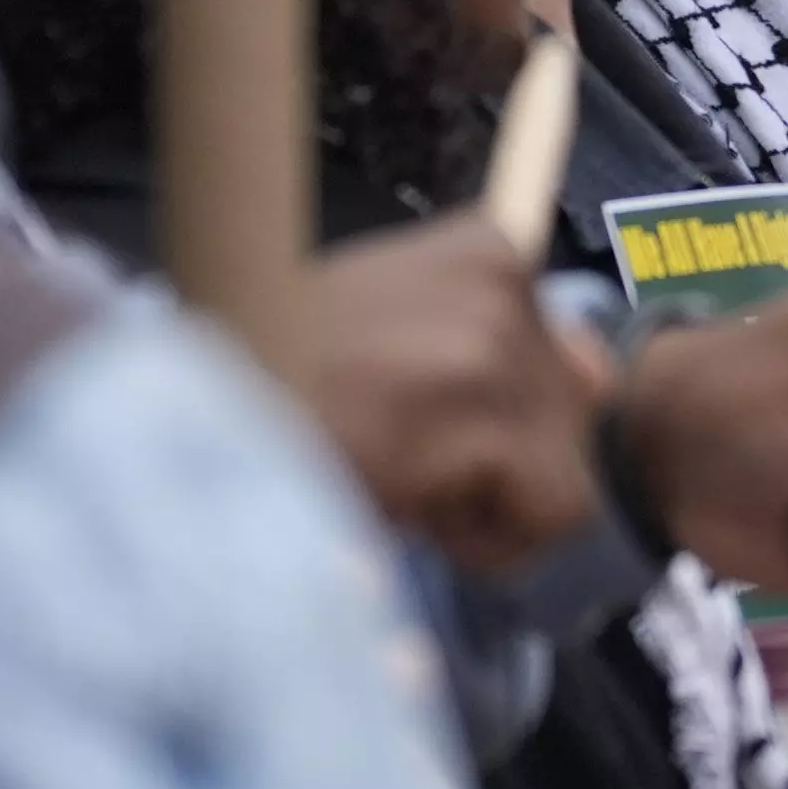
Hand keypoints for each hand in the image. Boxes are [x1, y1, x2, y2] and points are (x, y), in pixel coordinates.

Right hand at [290, 216, 606, 575]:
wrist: (191, 418)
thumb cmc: (278, 379)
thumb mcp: (393, 323)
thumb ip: (486, 337)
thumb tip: (596, 376)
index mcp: (487, 249)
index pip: (577, 355)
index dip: (515, 414)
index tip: (442, 422)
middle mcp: (504, 287)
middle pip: (579, 416)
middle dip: (506, 462)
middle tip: (409, 459)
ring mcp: (494, 352)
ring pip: (568, 473)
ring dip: (488, 505)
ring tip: (399, 480)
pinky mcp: (484, 426)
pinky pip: (551, 515)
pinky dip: (486, 539)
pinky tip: (410, 508)